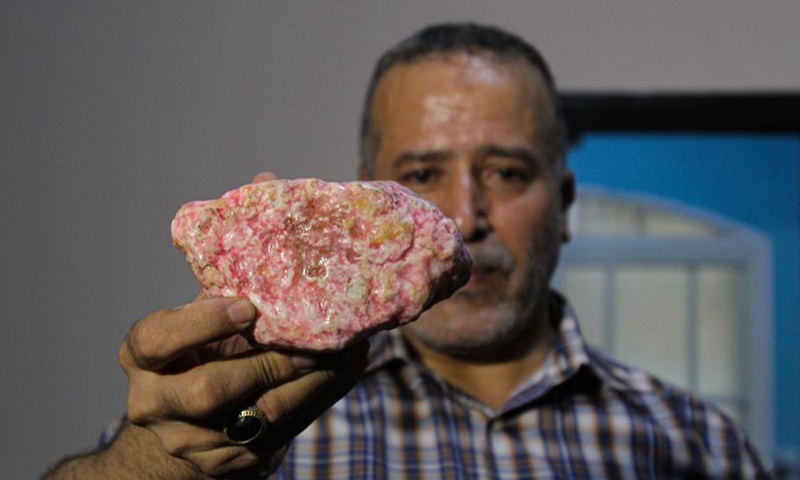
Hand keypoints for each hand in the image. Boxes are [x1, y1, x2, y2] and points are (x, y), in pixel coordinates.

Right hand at [120, 297, 368, 477]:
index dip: (202, 323)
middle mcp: (155, 405)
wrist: (190, 424)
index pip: (156, 340)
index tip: (249, 307)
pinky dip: (321, 397)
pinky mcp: (230, 463)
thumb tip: (278, 245)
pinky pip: (284, 431)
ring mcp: (191, 442)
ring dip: (311, 382)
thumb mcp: (200, 323)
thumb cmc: (203, 353)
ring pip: (257, 416)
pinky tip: (348, 370)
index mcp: (142, 360)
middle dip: (267, 365)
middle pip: (208, 391)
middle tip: (314, 343)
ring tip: (352, 351)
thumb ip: (222, 296)